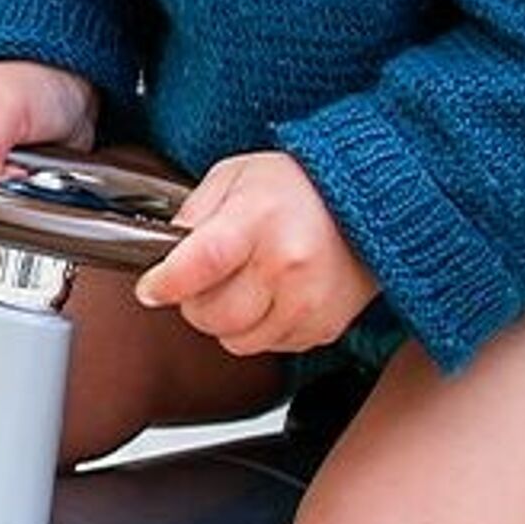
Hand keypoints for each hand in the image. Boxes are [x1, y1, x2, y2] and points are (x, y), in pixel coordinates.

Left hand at [134, 151, 376, 356]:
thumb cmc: (302, 184)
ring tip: (246, 284)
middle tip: (208, 278)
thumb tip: (164, 252)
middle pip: (210, 315)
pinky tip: (275, 294)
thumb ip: (195, 212)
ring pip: (236, 341)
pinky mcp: (323, 327)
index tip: (151, 288)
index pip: (197, 266)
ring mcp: (308, 302)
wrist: (373, 199)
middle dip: (195, 301)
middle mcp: (286, 266)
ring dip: (229, 320)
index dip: (165, 284)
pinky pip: (270, 347)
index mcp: (258, 221)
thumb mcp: (236, 175)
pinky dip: (262, 327)